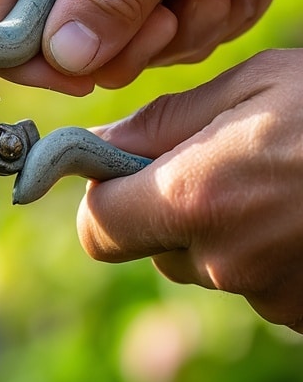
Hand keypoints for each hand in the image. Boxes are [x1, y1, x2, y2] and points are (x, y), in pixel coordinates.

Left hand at [78, 50, 302, 331]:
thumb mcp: (256, 84)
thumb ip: (165, 122)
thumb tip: (98, 144)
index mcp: (197, 199)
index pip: (99, 229)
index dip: (104, 202)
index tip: (122, 175)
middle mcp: (227, 261)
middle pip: (156, 250)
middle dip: (170, 211)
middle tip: (225, 164)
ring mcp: (274, 297)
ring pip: (212, 267)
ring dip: (227, 232)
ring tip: (287, 184)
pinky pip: (262, 286)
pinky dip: (273, 255)